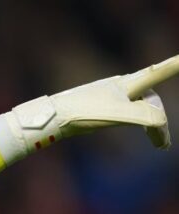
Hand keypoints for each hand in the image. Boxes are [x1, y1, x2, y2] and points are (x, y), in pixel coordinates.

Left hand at [0, 55, 178, 162]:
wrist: (50, 117)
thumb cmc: (83, 113)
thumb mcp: (119, 115)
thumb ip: (146, 117)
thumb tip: (161, 123)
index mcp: (127, 85)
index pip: (157, 73)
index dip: (172, 66)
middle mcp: (118, 86)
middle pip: (150, 99)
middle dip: (159, 120)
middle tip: (162, 144)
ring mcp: (106, 96)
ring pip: (137, 107)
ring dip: (150, 124)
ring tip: (157, 142)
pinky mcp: (95, 106)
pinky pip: (123, 112)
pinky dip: (135, 122)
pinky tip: (127, 128)